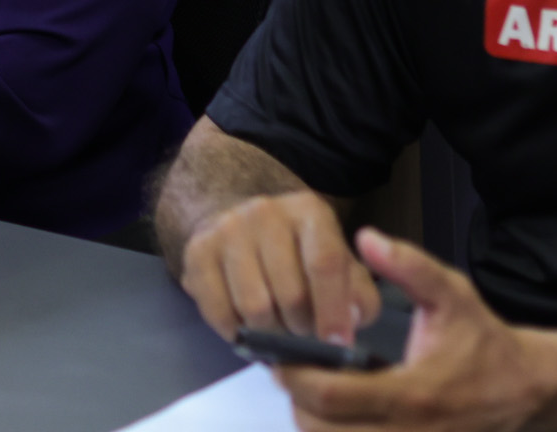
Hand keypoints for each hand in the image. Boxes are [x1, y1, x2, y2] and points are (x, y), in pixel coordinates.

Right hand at [177, 189, 374, 345]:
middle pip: (290, 294)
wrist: (240, 225)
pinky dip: (238, 334)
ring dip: (270, 334)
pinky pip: (220, 314)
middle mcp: (265, 211)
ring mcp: (227, 229)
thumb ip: (358, 296)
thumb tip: (351, 322)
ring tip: (277, 329)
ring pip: (254, 309)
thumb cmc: (299, 254)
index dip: (333, 310)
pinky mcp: (197, 251)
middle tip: (303, 334)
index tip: (337, 344)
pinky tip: (248, 327)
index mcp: (309, 211)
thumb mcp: (340, 265)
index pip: (324, 263)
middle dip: (302, 329)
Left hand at [273, 228, 556, 431]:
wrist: (529, 392)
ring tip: (310, 393)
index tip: (281, 358)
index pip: (331, 398)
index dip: (297, 379)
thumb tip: (366, 237)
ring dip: (315, 425)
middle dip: (298, 404)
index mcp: (411, 394)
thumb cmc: (485, 343)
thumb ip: (408, 265)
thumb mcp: (451, 294)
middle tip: (290, 374)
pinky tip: (337, 415)